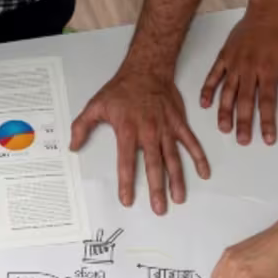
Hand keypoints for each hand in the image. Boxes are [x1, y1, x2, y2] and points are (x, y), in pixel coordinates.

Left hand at [71, 66, 209, 214]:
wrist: (147, 69)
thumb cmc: (122, 88)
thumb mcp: (96, 105)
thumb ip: (82, 127)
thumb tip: (73, 146)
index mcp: (128, 130)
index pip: (126, 162)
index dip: (127, 183)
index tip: (128, 200)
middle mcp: (149, 132)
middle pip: (154, 165)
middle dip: (157, 188)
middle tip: (159, 209)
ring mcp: (166, 128)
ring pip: (173, 158)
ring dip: (177, 179)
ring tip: (178, 198)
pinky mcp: (179, 123)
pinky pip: (191, 142)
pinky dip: (199, 157)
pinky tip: (204, 172)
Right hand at [200, 2, 277, 144]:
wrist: (268, 12)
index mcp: (269, 70)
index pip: (268, 102)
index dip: (268, 122)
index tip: (268, 138)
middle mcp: (250, 68)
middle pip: (245, 101)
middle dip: (244, 123)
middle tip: (243, 140)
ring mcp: (235, 62)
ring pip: (227, 92)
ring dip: (225, 112)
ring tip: (224, 128)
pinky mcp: (224, 56)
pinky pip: (214, 76)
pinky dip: (208, 90)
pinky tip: (205, 104)